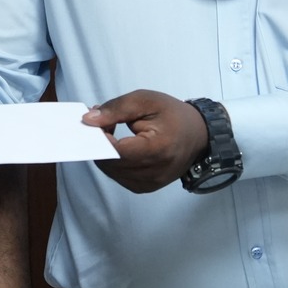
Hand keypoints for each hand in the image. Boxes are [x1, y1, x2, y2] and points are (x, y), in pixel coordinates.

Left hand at [82, 89, 207, 192]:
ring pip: (111, 171)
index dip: (100, 138)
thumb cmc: (173, 115)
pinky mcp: (146, 187)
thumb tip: (88, 120)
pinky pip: (119, 176)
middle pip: (111, 163)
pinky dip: (113, 162)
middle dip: (99, 143)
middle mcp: (156, 172)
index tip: (94, 122)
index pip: (117, 151)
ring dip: (105, 153)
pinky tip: (120, 146)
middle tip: (102, 122)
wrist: (198, 134)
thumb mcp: (145, 100)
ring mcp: (151, 183)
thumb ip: (115, 109)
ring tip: (112, 132)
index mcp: (158, 149)